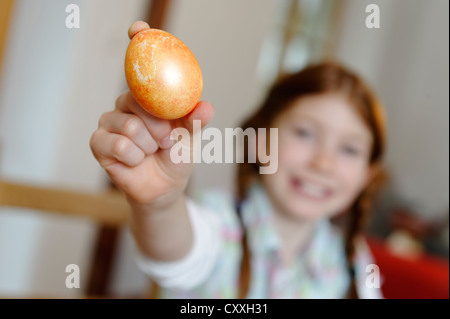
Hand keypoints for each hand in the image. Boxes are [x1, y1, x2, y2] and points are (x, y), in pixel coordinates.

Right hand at [90, 21, 213, 206]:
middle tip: (166, 140)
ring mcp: (109, 122)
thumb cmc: (176, 158)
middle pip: (136, 99)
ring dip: (149, 145)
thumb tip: (206, 106)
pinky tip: (135, 161)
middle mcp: (125, 104)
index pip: (140, 65)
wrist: (164, 188)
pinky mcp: (98, 142)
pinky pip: (116, 143)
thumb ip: (195, 121)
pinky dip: (133, 156)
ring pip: (129, 126)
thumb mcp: (190, 138)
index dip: (138, 43)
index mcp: (147, 98)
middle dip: (159, 126)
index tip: (139, 28)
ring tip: (152, 152)